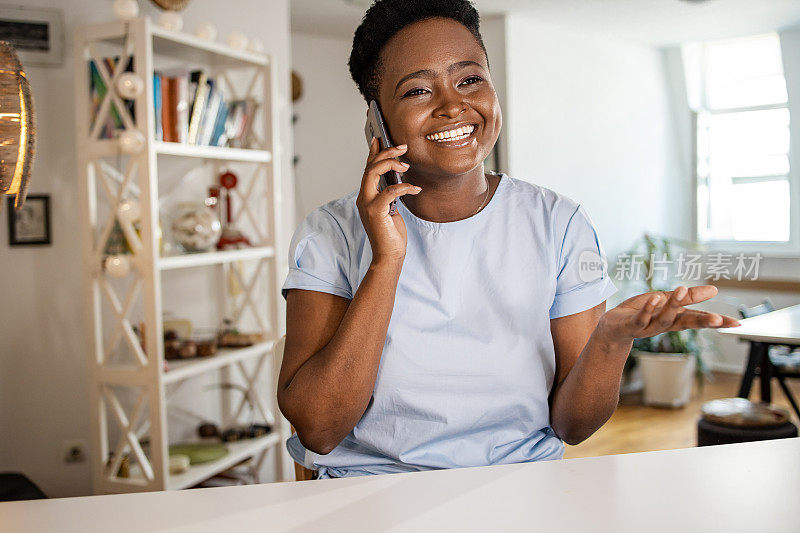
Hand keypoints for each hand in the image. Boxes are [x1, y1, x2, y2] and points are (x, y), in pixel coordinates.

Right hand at [356, 137, 420, 264]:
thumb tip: (397, 176)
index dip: (373, 152)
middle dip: (386, 153)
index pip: (367, 169)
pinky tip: (415, 189)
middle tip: (402, 147)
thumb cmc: (391, 233)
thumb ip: (389, 193)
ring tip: (406, 164)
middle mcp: (363, 197)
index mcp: (366, 196)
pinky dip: (404, 187)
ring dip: (391, 163)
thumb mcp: (391, 208)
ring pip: (373, 172)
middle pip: (370, 166)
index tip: (380, 138)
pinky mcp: (376, 211)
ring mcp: (367, 204)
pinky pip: (390, 190)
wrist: (389, 255)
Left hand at [596, 285, 740, 344]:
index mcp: (674, 319)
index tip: (737, 324)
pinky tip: (655, 298)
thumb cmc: (641, 312)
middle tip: (718, 319)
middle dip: (701, 322)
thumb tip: (714, 290)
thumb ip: (687, 297)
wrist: (612, 327)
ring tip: (682, 289)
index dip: (717, 322)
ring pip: (664, 320)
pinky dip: (649, 309)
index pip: (698, 320)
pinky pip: (641, 318)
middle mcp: (663, 325)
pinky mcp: (631, 325)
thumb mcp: (665, 300)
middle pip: (685, 324)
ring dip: (674, 306)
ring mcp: (647, 327)